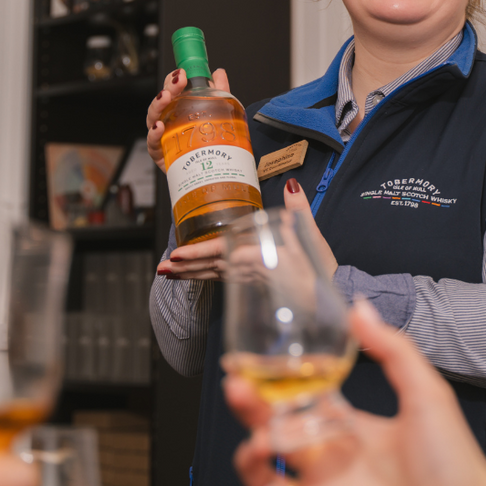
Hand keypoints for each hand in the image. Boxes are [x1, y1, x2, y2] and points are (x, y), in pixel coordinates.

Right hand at [146, 67, 230, 170]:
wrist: (212, 170)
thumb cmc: (208, 140)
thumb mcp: (217, 113)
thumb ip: (219, 91)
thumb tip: (219, 72)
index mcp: (177, 110)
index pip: (171, 90)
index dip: (173, 80)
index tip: (182, 72)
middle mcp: (167, 122)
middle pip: (161, 103)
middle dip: (167, 89)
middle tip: (177, 82)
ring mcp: (162, 138)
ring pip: (153, 119)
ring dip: (157, 106)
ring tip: (166, 98)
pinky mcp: (162, 155)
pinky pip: (153, 144)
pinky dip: (153, 134)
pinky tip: (159, 127)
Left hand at [157, 179, 336, 280]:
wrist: (324, 299)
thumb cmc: (317, 270)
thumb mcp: (310, 236)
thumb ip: (298, 209)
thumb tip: (291, 186)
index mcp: (257, 258)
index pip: (221, 253)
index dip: (197, 254)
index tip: (176, 255)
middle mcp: (247, 271)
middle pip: (209, 268)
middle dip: (184, 268)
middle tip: (161, 269)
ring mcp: (247, 280)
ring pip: (213, 276)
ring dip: (190, 275)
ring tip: (167, 273)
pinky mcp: (250, 284)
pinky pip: (222, 281)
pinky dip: (205, 278)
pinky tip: (194, 276)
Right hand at [228, 300, 485, 485]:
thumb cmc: (453, 464)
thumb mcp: (427, 396)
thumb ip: (393, 350)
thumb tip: (360, 306)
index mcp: (350, 424)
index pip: (300, 396)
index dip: (273, 380)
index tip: (250, 360)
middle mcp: (328, 455)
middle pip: (270, 426)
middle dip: (248, 406)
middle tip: (238, 387)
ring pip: (259, 470)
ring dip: (249, 455)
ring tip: (263, 445)